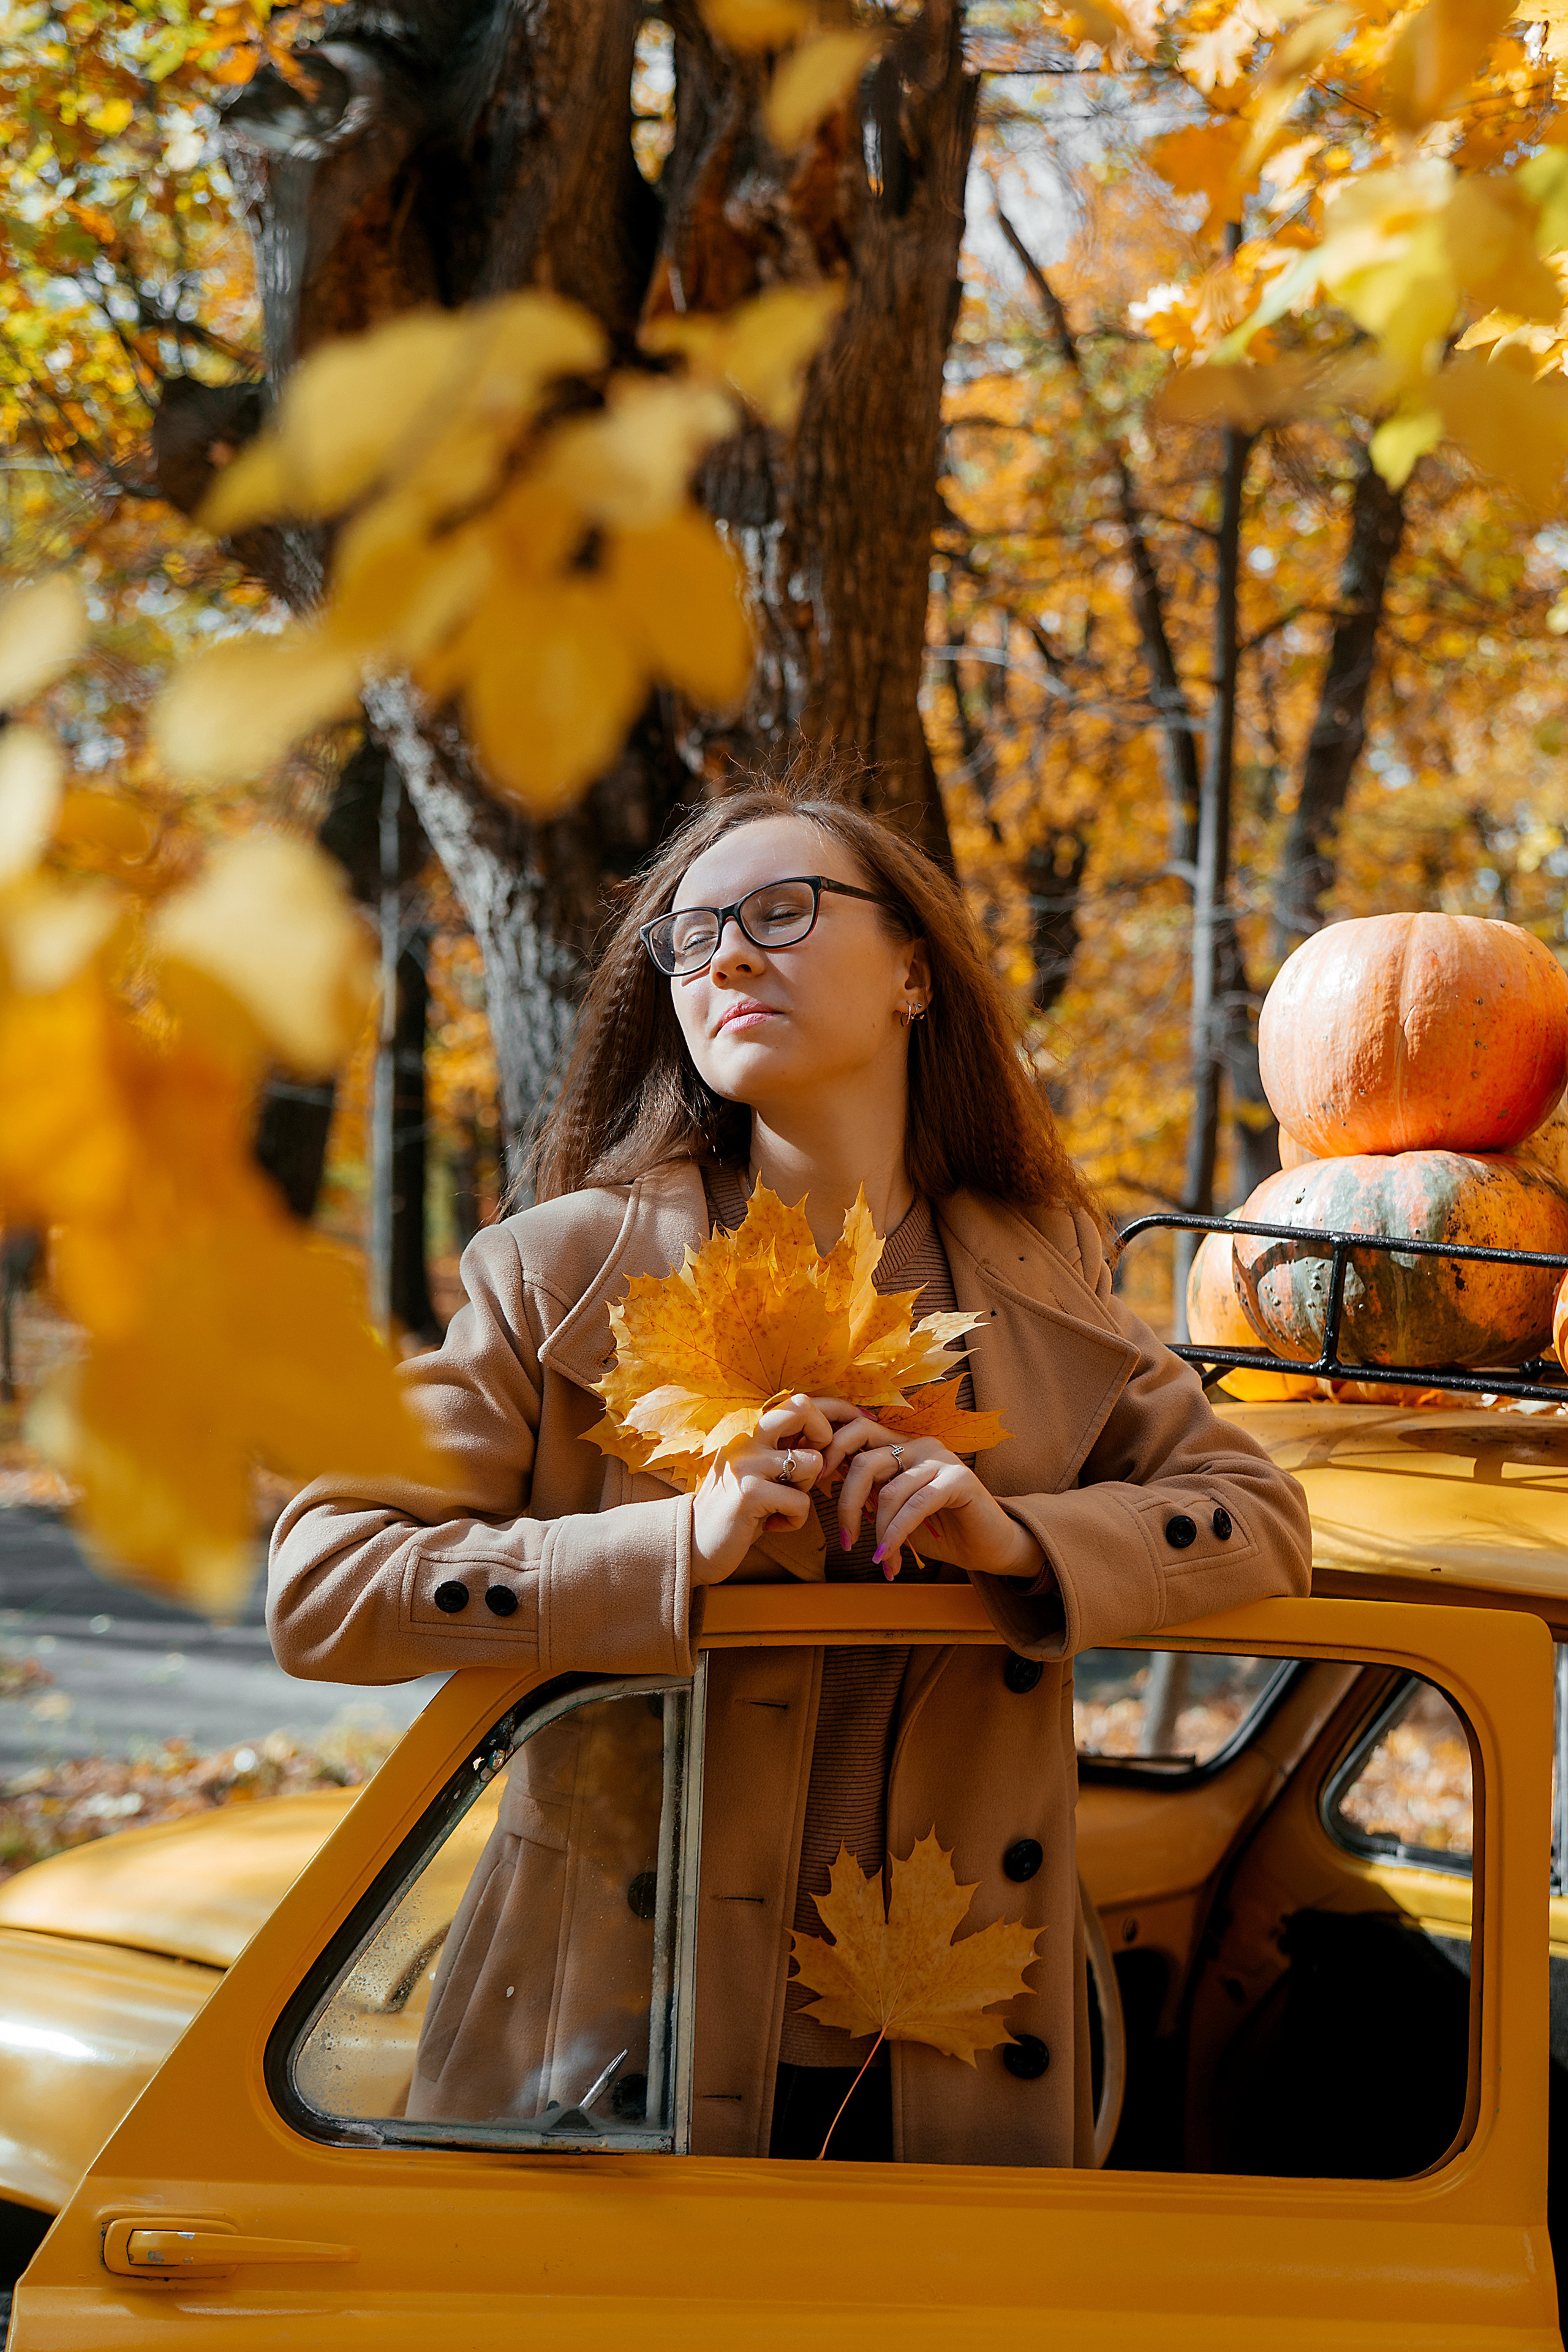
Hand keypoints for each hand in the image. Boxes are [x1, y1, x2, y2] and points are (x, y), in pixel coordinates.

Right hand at [690, 1395, 834, 1586]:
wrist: (695, 1544)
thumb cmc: (739, 1510)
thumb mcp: (762, 1472)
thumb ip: (788, 1451)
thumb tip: (836, 1435)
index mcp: (752, 1431)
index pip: (799, 1401)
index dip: (835, 1409)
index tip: (857, 1422)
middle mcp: (747, 1438)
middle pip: (802, 1407)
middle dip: (825, 1433)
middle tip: (817, 1464)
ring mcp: (747, 1463)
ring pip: (813, 1462)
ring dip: (807, 1489)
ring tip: (783, 1503)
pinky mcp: (749, 1493)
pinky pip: (801, 1502)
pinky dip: (794, 1520)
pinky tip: (771, 1525)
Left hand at [816, 1399, 1047, 1585]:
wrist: (989, 1546)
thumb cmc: (940, 1529)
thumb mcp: (896, 1511)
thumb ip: (871, 1495)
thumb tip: (832, 1488)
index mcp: (901, 1447)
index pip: (856, 1433)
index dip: (832, 1455)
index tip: (818, 1488)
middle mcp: (919, 1445)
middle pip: (864, 1460)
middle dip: (846, 1503)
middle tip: (845, 1540)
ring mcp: (940, 1458)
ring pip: (889, 1491)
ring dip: (879, 1534)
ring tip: (882, 1561)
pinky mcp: (959, 1479)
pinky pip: (915, 1505)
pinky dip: (897, 1534)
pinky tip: (889, 1557)